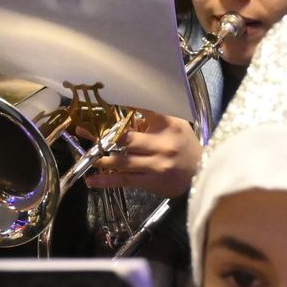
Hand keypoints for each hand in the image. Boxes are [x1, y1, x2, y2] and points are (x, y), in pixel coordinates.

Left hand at [86, 110, 201, 196]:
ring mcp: (157, 165)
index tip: (102, 104)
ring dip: (100, 158)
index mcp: (169, 124)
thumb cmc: (185, 145)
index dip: (121, 106)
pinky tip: (92, 180)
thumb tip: (124, 108)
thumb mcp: (175, 124)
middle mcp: (163, 144)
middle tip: (83, 130)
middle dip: (102, 135)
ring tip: (86, 155)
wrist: (203, 172)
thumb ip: (153, 116)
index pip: (143, 110)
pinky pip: (126, 181)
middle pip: (126, 138)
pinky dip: (107, 181)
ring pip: (122, 161)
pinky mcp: (153, 182)